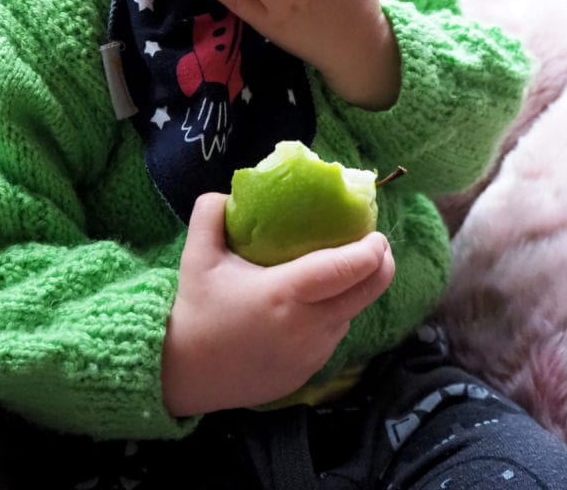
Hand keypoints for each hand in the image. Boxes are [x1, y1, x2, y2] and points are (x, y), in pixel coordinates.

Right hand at [161, 192, 394, 415]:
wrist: (185, 374)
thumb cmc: (196, 310)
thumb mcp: (197, 255)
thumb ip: (211, 213)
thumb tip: (232, 192)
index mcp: (283, 295)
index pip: (342, 271)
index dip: (369, 252)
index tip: (376, 234)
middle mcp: (307, 327)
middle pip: (365, 294)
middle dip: (381, 266)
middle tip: (376, 244)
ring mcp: (312, 353)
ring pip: (351, 315)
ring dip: (354, 291)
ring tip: (342, 270)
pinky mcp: (310, 371)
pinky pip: (334, 335)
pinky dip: (335, 314)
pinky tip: (315, 302)